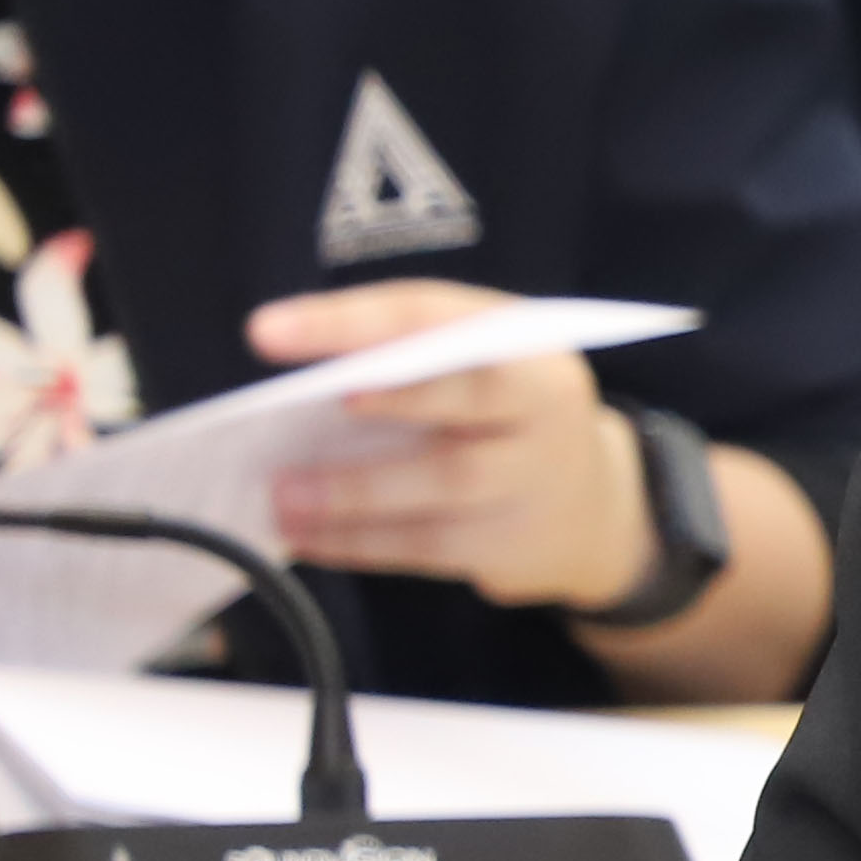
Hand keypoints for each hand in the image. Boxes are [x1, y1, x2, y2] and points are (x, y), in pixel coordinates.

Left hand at [248, 281, 660, 614]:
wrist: (592, 506)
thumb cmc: (503, 417)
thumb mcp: (480, 364)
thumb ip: (412, 358)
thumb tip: (297, 377)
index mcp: (520, 340)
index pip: (431, 315)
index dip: (350, 321)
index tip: (268, 331)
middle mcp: (541, 403)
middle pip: (463, 393)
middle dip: (381, 394)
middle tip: (288, 403)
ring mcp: (532, 477)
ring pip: (443, 481)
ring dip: (352, 490)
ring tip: (281, 494)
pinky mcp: (511, 544)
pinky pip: (428, 545)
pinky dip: (358, 543)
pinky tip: (305, 537)